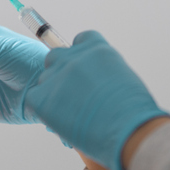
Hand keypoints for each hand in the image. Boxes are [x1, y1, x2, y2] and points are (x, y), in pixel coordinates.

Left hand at [26, 31, 168, 169]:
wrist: (127, 129)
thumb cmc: (134, 111)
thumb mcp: (125, 80)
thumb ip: (106, 74)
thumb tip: (97, 83)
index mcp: (96, 49)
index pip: (82, 40)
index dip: (81, 56)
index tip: (85, 70)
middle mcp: (73, 57)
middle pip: (57, 56)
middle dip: (62, 72)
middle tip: (73, 95)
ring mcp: (56, 76)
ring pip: (45, 79)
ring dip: (53, 93)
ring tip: (70, 114)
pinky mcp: (42, 98)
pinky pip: (34, 98)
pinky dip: (43, 108)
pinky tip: (59, 121)